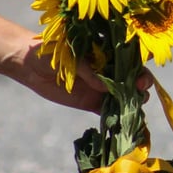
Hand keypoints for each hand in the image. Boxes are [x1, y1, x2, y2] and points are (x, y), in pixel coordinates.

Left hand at [15, 38, 154, 112]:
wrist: (30, 64)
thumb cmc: (52, 50)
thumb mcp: (71, 55)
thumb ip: (88, 70)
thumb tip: (105, 87)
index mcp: (109, 52)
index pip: (132, 58)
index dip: (141, 65)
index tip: (142, 74)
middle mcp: (110, 70)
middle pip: (134, 78)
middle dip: (142, 84)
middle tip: (139, 89)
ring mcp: (102, 87)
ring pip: (126, 96)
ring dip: (133, 102)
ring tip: (133, 106)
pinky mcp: (92, 103)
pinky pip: (109, 111)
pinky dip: (117, 117)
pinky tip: (123, 122)